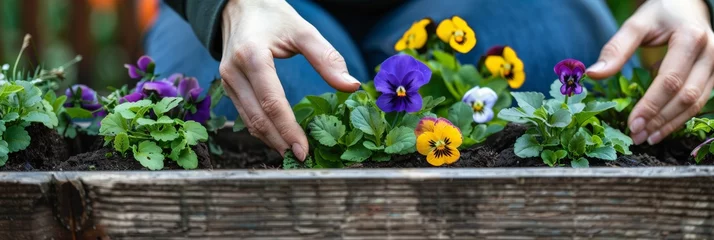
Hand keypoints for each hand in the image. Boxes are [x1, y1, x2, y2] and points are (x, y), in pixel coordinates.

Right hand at [219, 0, 360, 159]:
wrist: (238, 4)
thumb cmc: (273, 16)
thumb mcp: (302, 30)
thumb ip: (327, 58)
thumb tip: (351, 86)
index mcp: (252, 56)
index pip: (272, 102)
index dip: (289, 130)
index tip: (305, 151)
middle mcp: (234, 72)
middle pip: (258, 118)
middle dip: (280, 142)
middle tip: (302, 159)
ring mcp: (227, 81)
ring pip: (248, 121)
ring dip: (270, 140)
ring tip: (292, 155)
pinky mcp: (228, 86)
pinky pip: (244, 115)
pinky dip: (262, 130)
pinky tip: (279, 139)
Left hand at [586, 0, 713, 144]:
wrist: (687, 5)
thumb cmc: (660, 14)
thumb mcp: (636, 25)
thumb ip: (615, 49)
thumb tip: (592, 75)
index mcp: (691, 38)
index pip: (670, 80)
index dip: (651, 105)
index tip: (632, 124)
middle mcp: (711, 53)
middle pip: (686, 96)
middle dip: (660, 120)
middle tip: (636, 136)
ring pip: (696, 103)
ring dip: (671, 124)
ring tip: (647, 138)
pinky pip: (700, 102)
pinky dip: (679, 117)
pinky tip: (660, 129)